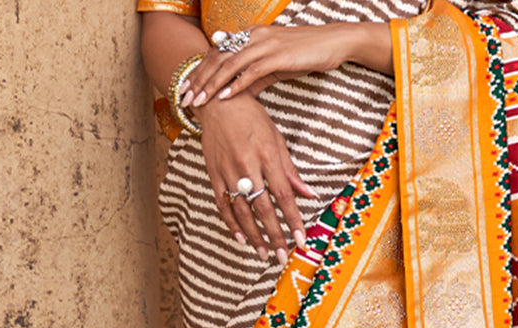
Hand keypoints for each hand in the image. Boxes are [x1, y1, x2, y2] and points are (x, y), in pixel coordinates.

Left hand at [182, 23, 363, 109]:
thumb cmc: (307, 54)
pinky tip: (224, 97)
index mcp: (251, 36)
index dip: (200, 71)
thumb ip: (256, 78)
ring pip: (230, 65)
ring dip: (212, 84)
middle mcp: (253, 37)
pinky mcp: (278, 56)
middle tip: (184, 97)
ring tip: (199, 100)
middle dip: (199, 79)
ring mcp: (265, 45)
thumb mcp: (277, 66)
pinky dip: (236, 85)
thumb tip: (239, 95)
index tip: (186, 88)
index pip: (218, 53)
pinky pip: (251, 72)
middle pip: (218, 58)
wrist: (334, 42)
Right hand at [198, 92, 314, 263]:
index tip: (301, 240)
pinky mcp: (213, 173)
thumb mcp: (276, 140)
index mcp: (267, 156)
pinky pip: (223, 204)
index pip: (283, 195)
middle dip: (275, 235)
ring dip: (254, 236)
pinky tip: (242, 239)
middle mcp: (247, 166)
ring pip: (242, 211)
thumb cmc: (252, 118)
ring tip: (265, 254)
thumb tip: (309, 195)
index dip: (293, 220)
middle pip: (263, 208)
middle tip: (283, 257)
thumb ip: (291, 171)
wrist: (217, 101)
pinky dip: (232, 224)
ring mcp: (228, 171)